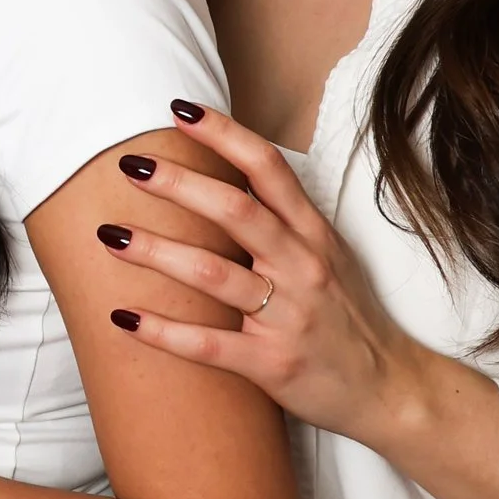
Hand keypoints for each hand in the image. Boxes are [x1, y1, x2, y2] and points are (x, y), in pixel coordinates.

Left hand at [104, 100, 427, 440]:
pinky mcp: (272, 364)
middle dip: (178, 184)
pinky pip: (208, 345)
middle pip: (235, 211)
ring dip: (157, 252)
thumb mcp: (326, 255)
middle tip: (129, 165)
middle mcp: (301, 267)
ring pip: (213, 275)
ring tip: (109, 235)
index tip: (179, 110)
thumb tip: (225, 174)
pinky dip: (162, 331)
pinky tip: (122, 316)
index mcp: (312, 233)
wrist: (389, 388)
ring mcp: (288, 316)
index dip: (224, 135)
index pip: (267, 169)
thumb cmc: (347, 316)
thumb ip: (282, 219)